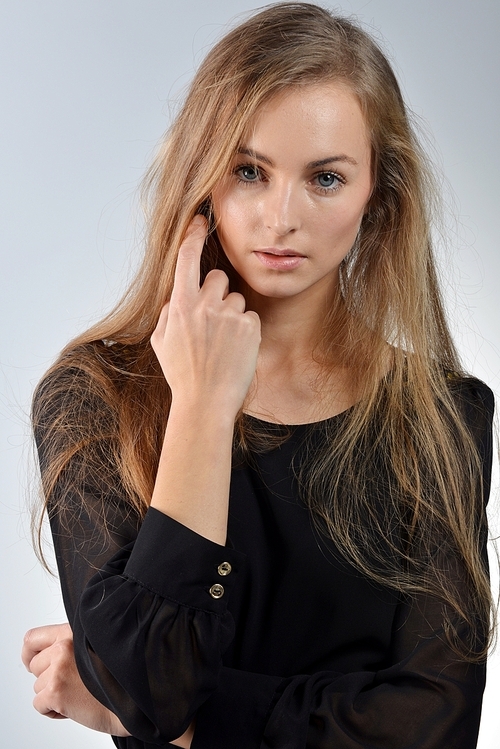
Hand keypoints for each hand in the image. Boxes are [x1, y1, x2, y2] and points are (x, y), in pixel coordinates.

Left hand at [22, 624, 193, 744]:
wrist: (135, 699)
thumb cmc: (121, 675)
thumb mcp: (98, 646)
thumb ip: (73, 644)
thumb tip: (50, 655)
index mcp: (72, 632)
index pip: (32, 638)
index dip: (31, 654)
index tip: (35, 663)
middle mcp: (63, 647)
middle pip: (34, 666)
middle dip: (48, 678)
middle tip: (72, 683)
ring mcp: (57, 668)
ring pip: (37, 687)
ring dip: (53, 694)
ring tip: (79, 694)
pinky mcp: (55, 691)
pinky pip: (39, 705)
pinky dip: (53, 711)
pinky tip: (74, 706)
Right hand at [151, 215, 260, 418]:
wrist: (206, 402)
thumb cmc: (182, 374)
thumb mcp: (162, 342)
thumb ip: (169, 314)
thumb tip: (178, 298)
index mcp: (180, 306)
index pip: (186, 259)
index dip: (192, 236)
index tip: (200, 220)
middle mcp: (205, 305)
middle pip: (217, 277)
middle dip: (216, 292)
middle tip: (212, 320)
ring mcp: (229, 315)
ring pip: (235, 298)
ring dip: (231, 314)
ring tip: (223, 343)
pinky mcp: (250, 327)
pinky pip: (249, 317)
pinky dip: (245, 330)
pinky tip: (235, 350)